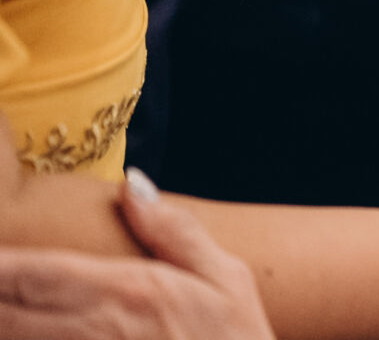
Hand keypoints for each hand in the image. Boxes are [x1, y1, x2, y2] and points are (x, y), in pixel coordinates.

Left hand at [0, 168, 272, 339]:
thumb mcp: (226, 279)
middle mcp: (90, 332)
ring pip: (10, 335)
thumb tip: (133, 184)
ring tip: (4, 298)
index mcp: (125, 293)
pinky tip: (20, 325)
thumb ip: (175, 230)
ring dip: (3, 316)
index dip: (0, 261)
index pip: (29, 273)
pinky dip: (16, 336)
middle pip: (3, 309)